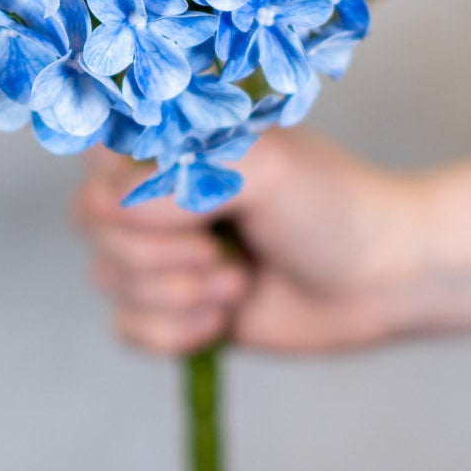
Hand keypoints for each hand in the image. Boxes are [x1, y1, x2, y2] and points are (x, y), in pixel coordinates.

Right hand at [72, 127, 433, 354]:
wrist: (380, 280)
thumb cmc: (331, 204)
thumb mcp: (265, 167)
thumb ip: (182, 179)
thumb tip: (112, 209)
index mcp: (169, 137)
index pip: (94, 149)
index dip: (128, 185)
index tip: (191, 199)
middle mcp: (153, 188)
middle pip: (90, 219)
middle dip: (161, 249)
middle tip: (224, 247)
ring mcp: (160, 249)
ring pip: (108, 277)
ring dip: (179, 292)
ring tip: (239, 282)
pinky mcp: (170, 308)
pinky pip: (127, 330)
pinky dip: (175, 333)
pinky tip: (223, 320)